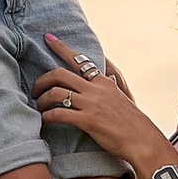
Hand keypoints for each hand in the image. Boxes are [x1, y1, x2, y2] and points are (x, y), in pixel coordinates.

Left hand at [34, 38, 165, 172]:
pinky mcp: (88, 120)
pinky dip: (47, 116)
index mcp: (103, 81)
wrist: (142, 140)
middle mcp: (96, 89)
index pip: (79, 59)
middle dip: (42, 80)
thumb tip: (107, 77)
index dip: (61, 48)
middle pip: (60, 74)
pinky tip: (44, 120)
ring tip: (39, 107)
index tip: (48, 38)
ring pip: (56, 93)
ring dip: (42, 100)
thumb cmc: (132, 123)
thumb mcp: (122, 97)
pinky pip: (59, 114)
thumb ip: (110, 87)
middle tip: (35, 90)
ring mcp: (91, 104)